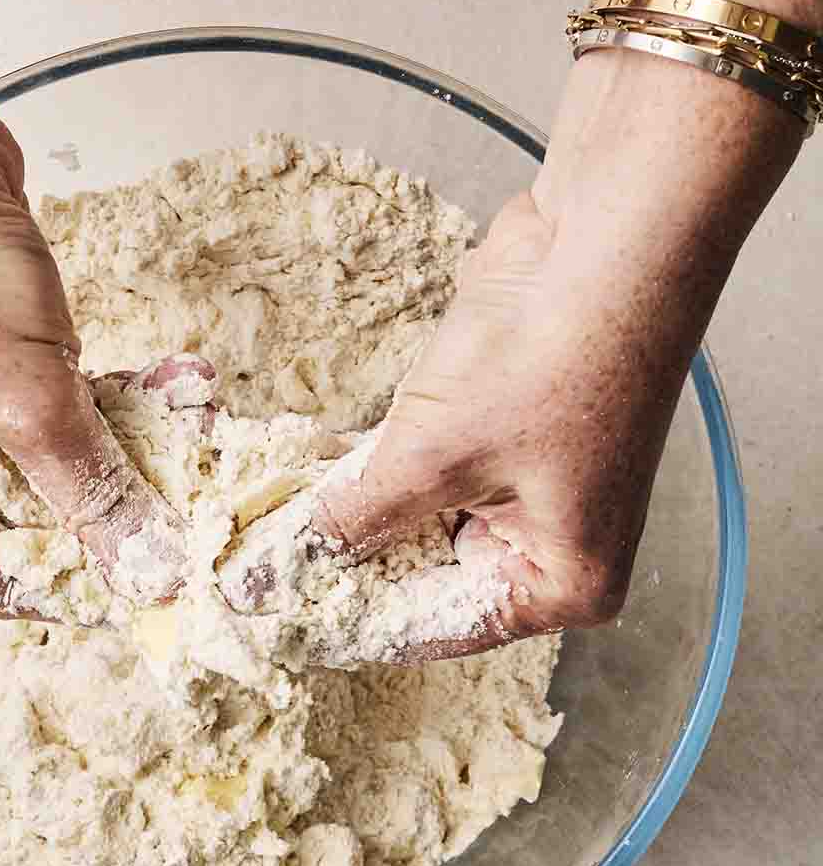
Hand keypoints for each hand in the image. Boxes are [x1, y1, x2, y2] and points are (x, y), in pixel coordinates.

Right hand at [0, 118, 190, 617]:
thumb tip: (147, 565)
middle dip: (103, 497)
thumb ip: (92, 490)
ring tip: (180, 421)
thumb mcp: (29, 399)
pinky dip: (84, 401)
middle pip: (15, 523)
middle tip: (185, 494)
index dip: (81, 582)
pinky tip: (158, 385)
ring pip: (33, 465)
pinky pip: (28, 413)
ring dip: (107, 444)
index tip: (159, 580)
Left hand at [305, 188, 673, 658]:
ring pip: (416, 520)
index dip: (351, 623)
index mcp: (565, 582)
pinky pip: (422, 470)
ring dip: (349, 512)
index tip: (275, 622)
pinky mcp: (500, 430)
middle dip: (346, 563)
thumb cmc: (549, 358)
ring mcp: (528, 484)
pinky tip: (304, 472)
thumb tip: (276, 568)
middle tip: (257, 569)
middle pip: (426, 578)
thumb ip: (352, 519)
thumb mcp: (432, 457)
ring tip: (265, 523)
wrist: (607, 236)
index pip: (438, 629)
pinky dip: (370, 468)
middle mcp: (552, 544)